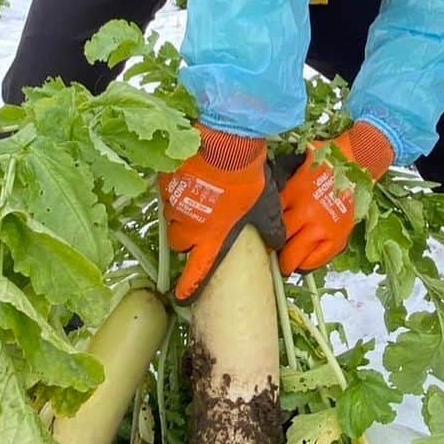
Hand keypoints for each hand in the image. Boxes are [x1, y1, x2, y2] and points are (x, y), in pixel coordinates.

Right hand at [158, 124, 284, 301]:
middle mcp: (188, 227)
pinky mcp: (167, 183)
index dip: (189, 287)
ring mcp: (175, 205)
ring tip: (199, 201)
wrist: (226, 145)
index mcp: (212, 238)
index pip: (197, 272)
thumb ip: (271, 229)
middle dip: (187, 240)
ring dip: (182, 216)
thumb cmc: (247, 180)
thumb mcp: (266, 207)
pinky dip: (178, 192)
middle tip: (201, 228)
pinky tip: (191, 181)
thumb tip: (277, 242)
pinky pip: (169, 194)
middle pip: (179, 244)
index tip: (182, 297)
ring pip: (172, 219)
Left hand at [278, 122, 393, 275]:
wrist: (355, 164)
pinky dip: (309, 263)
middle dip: (275, 252)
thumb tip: (267, 211)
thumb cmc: (324, 165)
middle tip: (272, 255)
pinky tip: (304, 262)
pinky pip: (320, 259)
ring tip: (287, 262)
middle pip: (283, 245)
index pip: (273, 224)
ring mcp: (325, 229)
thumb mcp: (295, 176)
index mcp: (296, 198)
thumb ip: (283, 196)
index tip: (264, 239)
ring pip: (299, 257)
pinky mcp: (339, 238)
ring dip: (291, 262)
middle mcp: (309, 216)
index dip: (265, 235)